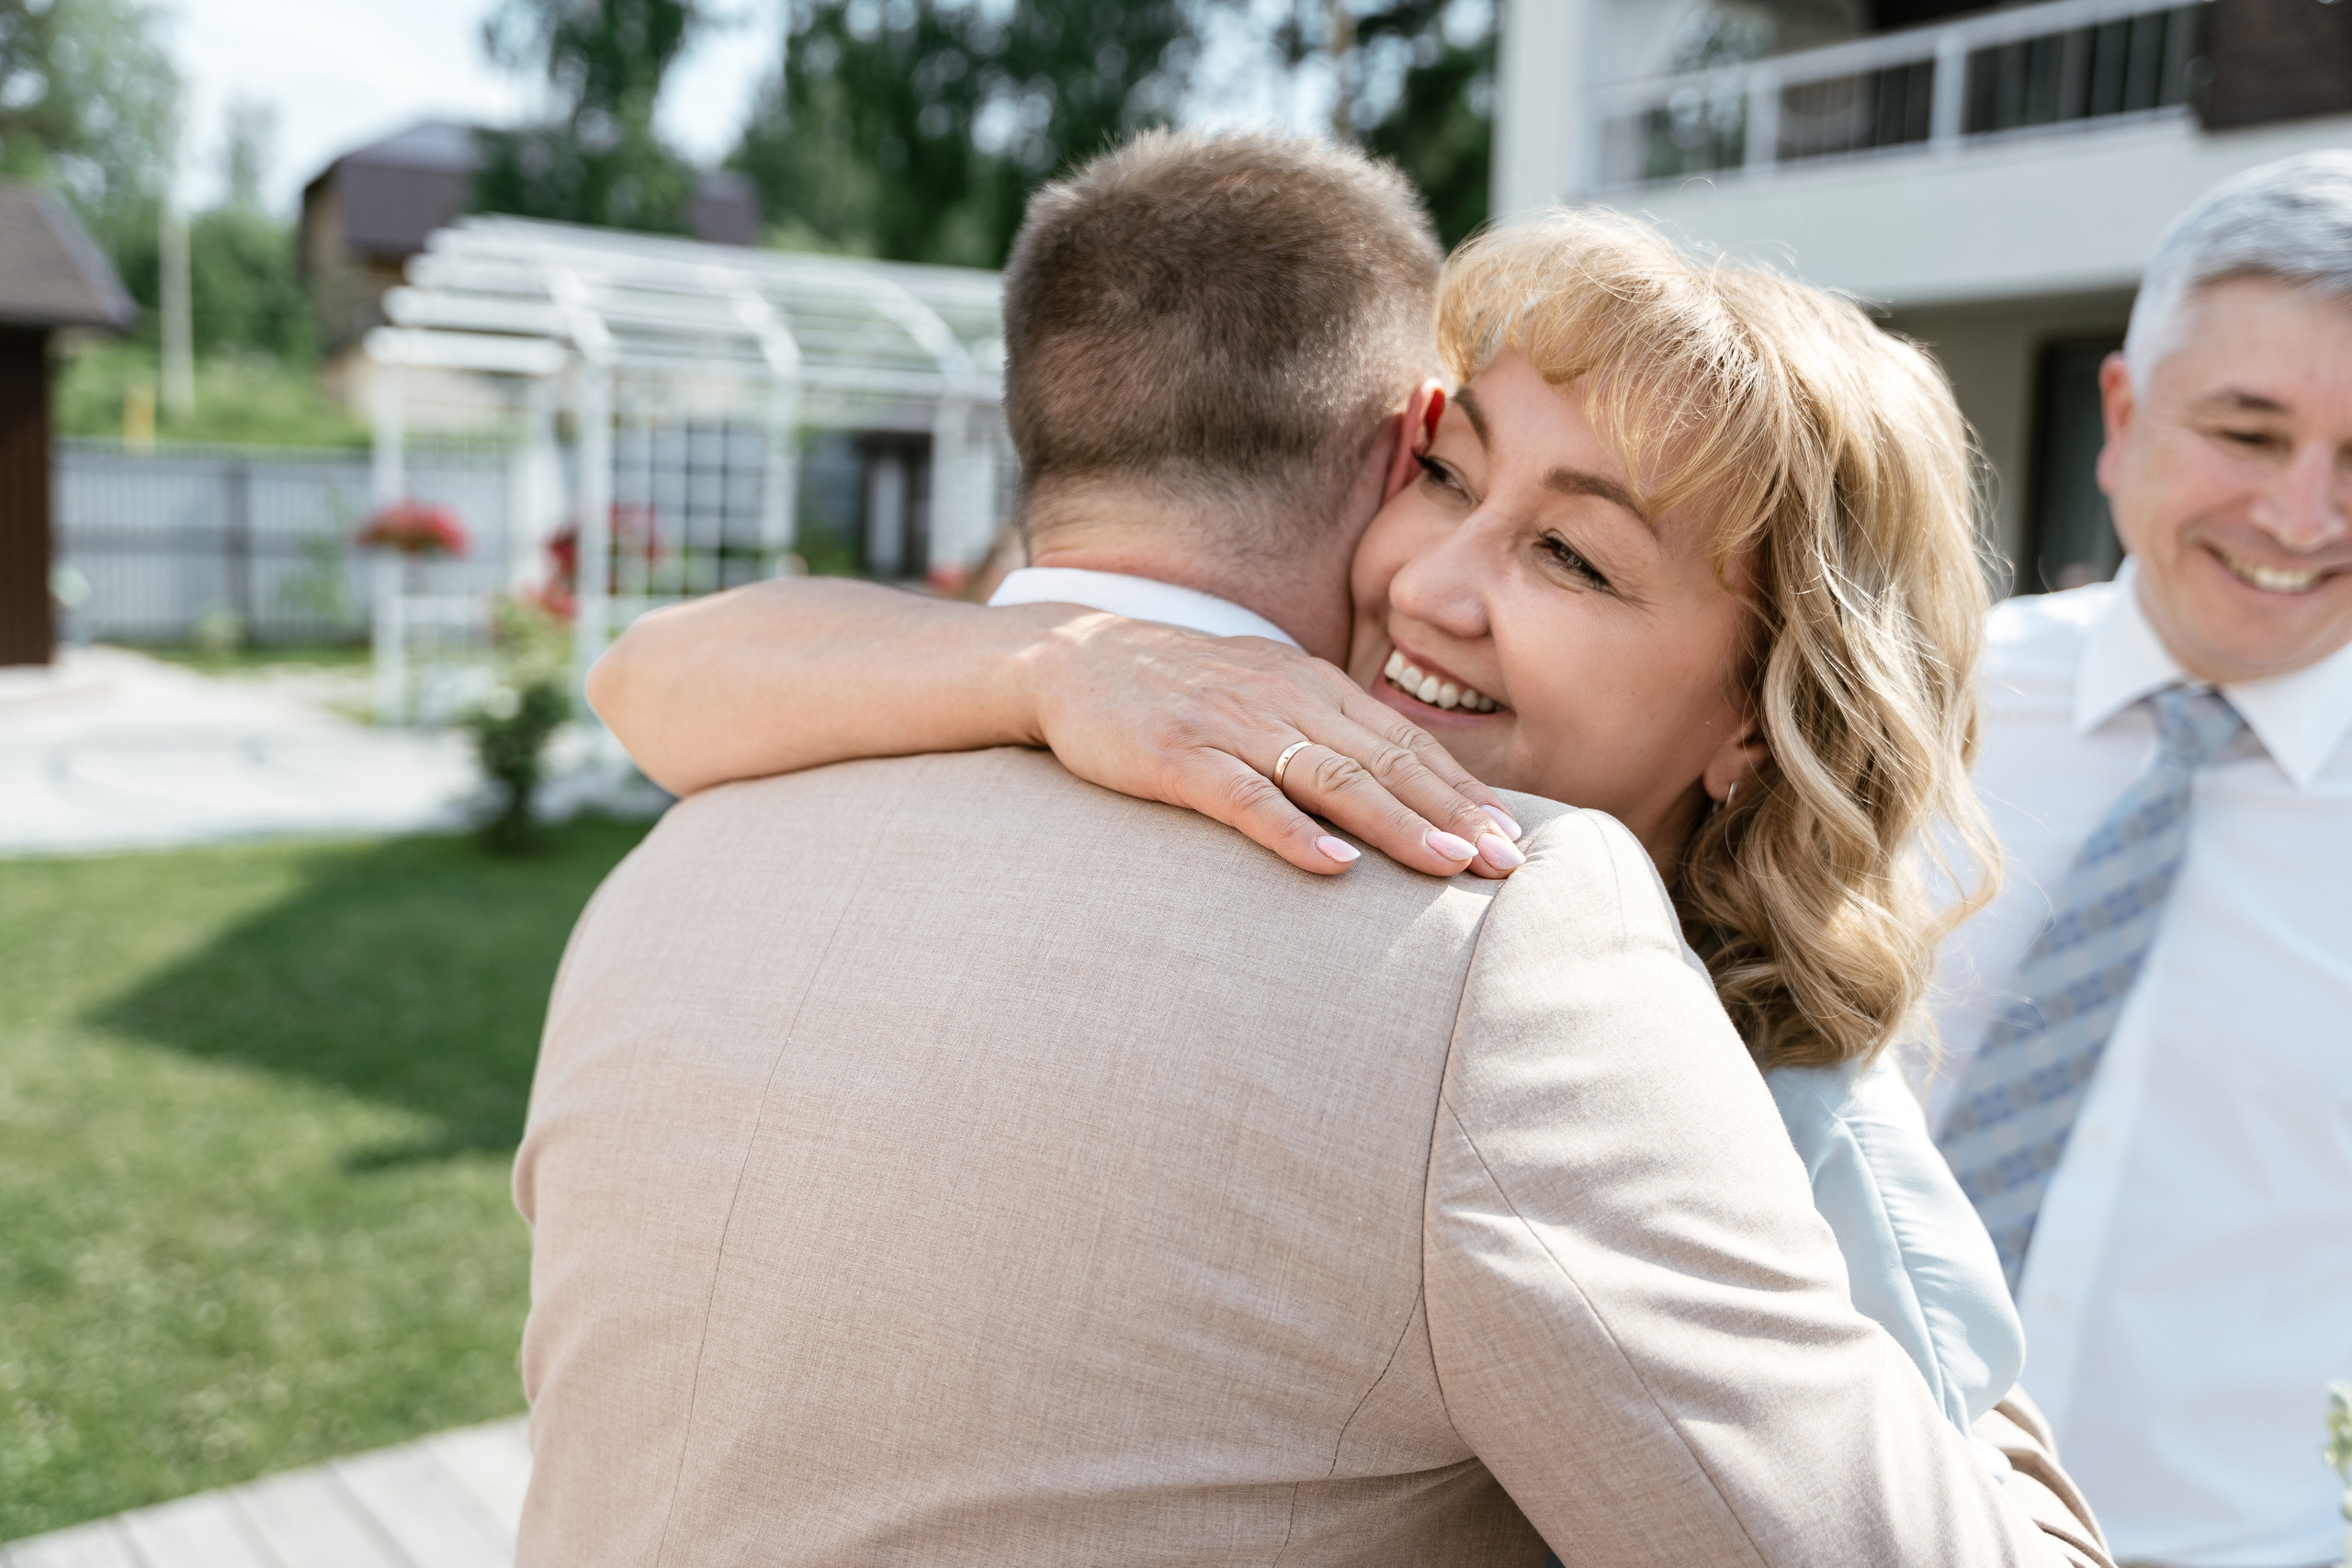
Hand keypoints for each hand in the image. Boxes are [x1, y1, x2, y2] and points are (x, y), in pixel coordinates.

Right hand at [1020, 613, 1526, 877]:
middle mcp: (1283, 699)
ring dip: (1395, 824)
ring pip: (1332, 778)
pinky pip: (1246, 797)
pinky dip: (1293, 832)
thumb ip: (1321, 730)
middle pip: (1385, 761)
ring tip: (1447, 864)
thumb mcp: (1260, 694)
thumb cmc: (1175, 689)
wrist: (1070, 657)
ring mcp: (1231, 726)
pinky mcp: (1178, 756)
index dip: (1461, 790)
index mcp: (1310, 686)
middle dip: (1451, 813)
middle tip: (1505, 861)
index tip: (1510, 836)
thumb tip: (1393, 784)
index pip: (1403, 742)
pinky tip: (1334, 866)